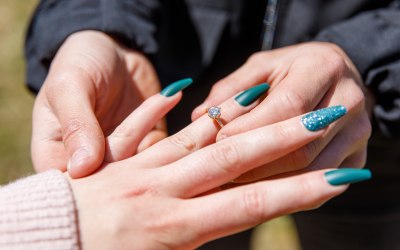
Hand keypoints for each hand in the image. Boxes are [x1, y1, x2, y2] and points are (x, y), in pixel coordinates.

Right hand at [32, 30, 163, 177]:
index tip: (115, 156)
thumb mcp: (69, 86)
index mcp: (57, 157)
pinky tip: (173, 96)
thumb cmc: (80, 63)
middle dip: (135, 155)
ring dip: (162, 141)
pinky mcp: (149, 144)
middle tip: (147, 118)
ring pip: (146, 171)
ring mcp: (124, 156)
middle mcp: (92, 165)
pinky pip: (167, 151)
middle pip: (116, 184)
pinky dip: (175, 130)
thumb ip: (75, 125)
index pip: (76, 190)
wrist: (112, 48)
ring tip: (167, 97)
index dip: (96, 186)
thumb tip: (82, 169)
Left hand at [67, 87, 368, 248]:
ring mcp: (136, 168)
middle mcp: (160, 190)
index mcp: (172, 228)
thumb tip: (228, 224)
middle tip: (322, 118)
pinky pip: (138, 129)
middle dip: (282, 138)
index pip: (250, 204)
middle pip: (233, 158)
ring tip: (270, 100)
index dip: (297, 192)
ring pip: (194, 138)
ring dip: (234, 120)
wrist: (38, 243)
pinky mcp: (113, 159)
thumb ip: (191, 245)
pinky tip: (178, 92)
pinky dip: (156, 110)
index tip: (334, 179)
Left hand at [192, 42, 372, 181]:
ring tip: (236, 183)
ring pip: (312, 171)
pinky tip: (261, 190)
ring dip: (270, 183)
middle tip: (222, 170)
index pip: (288, 106)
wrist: (336, 77)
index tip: (219, 141)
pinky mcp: (358, 157)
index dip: (251, 128)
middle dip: (257, 163)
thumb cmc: (290, 70)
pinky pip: (322, 184)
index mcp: (324, 67)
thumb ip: (232, 88)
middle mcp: (349, 101)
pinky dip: (290, 191)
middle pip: (301, 147)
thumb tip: (200, 116)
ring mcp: (359, 133)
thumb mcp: (261, 67)